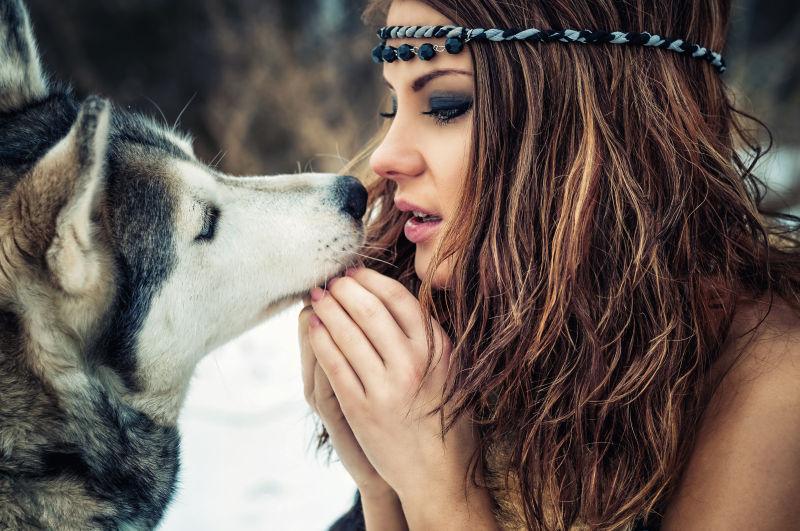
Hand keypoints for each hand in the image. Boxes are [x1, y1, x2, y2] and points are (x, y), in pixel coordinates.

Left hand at [307, 268, 478, 502]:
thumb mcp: (449, 370)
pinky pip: (334, 365)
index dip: (371, 280)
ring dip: (327, 308)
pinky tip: (312, 326)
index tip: (354, 272)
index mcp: (437, 349)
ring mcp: (386, 387)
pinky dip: (320, 339)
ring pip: (348, 333)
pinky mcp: (362, 409)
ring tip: (316, 297)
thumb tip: (394, 296)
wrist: (439, 474)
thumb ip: (427, 337)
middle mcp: (413, 364)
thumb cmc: (444, 417)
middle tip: (329, 280)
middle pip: (369, 310)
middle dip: (343, 289)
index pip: (399, 298)